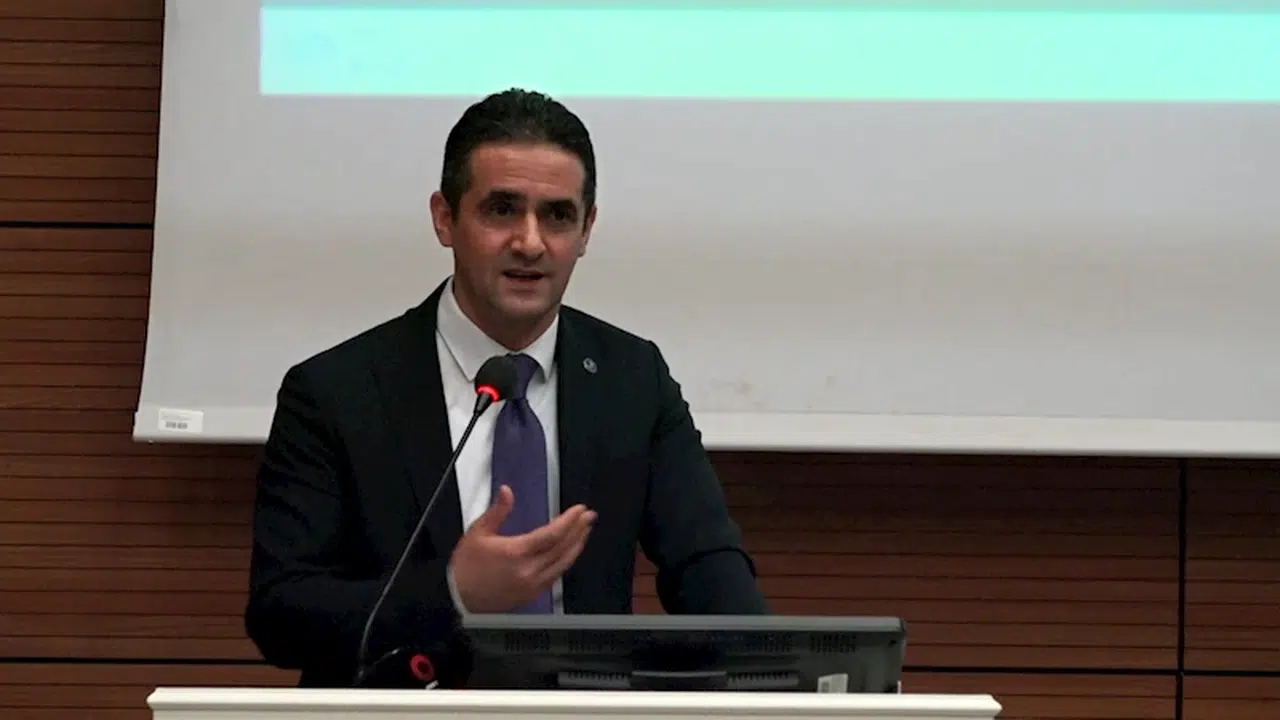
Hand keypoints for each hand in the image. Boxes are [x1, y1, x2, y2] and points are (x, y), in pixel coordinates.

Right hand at [450, 484, 595, 612]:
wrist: (459, 598)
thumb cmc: (466, 566)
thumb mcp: (478, 532)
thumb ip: (497, 511)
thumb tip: (507, 492)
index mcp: (515, 552)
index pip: (552, 534)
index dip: (569, 521)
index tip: (579, 510)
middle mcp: (528, 570)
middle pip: (562, 548)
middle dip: (579, 530)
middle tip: (589, 516)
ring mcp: (532, 584)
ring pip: (563, 564)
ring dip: (576, 546)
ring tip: (585, 531)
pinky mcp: (532, 594)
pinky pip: (556, 576)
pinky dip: (566, 561)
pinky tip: (570, 552)